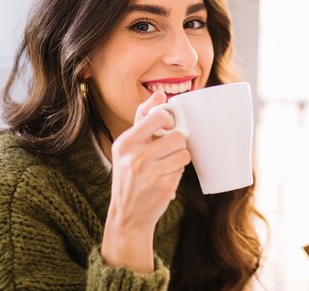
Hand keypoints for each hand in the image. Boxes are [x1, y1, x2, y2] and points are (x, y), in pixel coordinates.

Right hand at [101, 92, 190, 272]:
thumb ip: (143, 120)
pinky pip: (182, 169)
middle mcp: (135, 156)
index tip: (168, 125)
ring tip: (166, 166)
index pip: (157, 116)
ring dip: (179, 159)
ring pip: (183, 153)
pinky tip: (165, 178)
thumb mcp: (128, 148)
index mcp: (125, 142)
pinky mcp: (163, 186)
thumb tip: (160, 94)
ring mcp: (149, 172)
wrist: (127, 216)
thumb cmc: (130, 176)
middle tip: (169, 150)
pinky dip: (177, 172)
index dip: (169, 119)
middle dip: (177, 142)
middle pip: (176, 136)